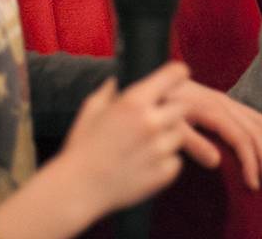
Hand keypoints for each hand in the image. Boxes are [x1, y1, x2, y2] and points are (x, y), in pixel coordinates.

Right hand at [55, 63, 191, 214]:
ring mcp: (160, 150)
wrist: (78, 188)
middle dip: (172, 108)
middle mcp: (151, 123)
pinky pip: (176, 160)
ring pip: (181, 135)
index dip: (177, 73)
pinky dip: (165, 160)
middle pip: (183, 106)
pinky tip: (144, 162)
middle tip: (156, 117)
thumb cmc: (81, 146)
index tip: (176, 76)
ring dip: (168, 136)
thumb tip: (118, 80)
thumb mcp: (91, 109)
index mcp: (134, 102)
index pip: (173, 75)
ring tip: (144, 144)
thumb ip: (109, 90)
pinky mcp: (164, 173)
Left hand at [168, 80, 261, 189]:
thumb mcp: (170, 125)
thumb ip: (192, 142)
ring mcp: (226, 101)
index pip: (241, 138)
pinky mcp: (224, 101)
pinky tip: (261, 149)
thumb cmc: (158, 106)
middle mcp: (224, 103)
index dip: (250, 162)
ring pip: (258, 122)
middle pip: (255, 131)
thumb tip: (216, 162)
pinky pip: (253, 115)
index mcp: (212, 110)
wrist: (152, 83)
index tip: (252, 185)